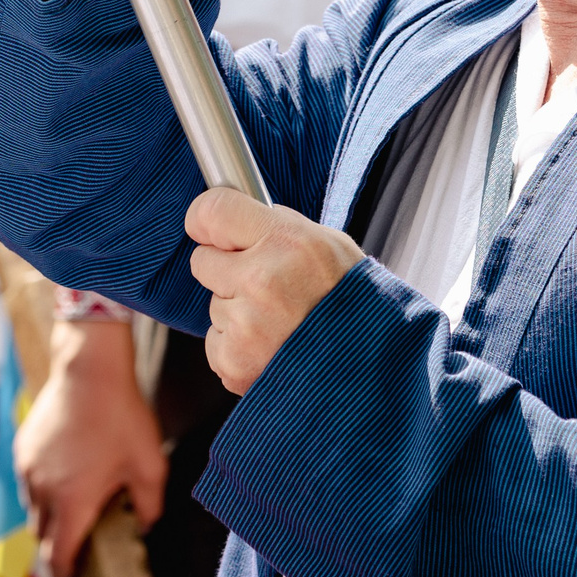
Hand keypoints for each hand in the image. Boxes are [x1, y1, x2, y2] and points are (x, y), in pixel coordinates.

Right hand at [15, 319, 168, 576]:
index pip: (59, 556)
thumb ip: (149, 506)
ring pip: (32, 511)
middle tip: (78, 548)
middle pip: (42, 538)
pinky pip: (27, 483)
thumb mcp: (150, 465)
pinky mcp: (21, 449)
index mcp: (73, 502)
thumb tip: (143, 527)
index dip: (66, 575)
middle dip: (57, 548)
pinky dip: (42, 490)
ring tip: (74, 509)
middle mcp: (43, 491)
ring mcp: (28, 469)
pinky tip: (66, 476)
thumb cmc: (122, 416)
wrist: (89, 369)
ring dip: (49, 518)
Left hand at [185, 187, 362, 393]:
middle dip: (226, 270)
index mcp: (286, 241)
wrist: (373, 364)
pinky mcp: (234, 362)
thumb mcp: (330, 245)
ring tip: (282, 324)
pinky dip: (237, 347)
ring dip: (238, 313)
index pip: (211, 212)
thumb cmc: (353, 302)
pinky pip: (215, 343)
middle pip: (203, 260)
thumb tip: (241, 219)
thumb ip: (280, 228)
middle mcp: (261, 280)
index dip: (205, 219)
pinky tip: (273, 348)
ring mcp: (245, 324)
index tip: (208, 228)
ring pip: (215, 305)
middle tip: (264, 284)